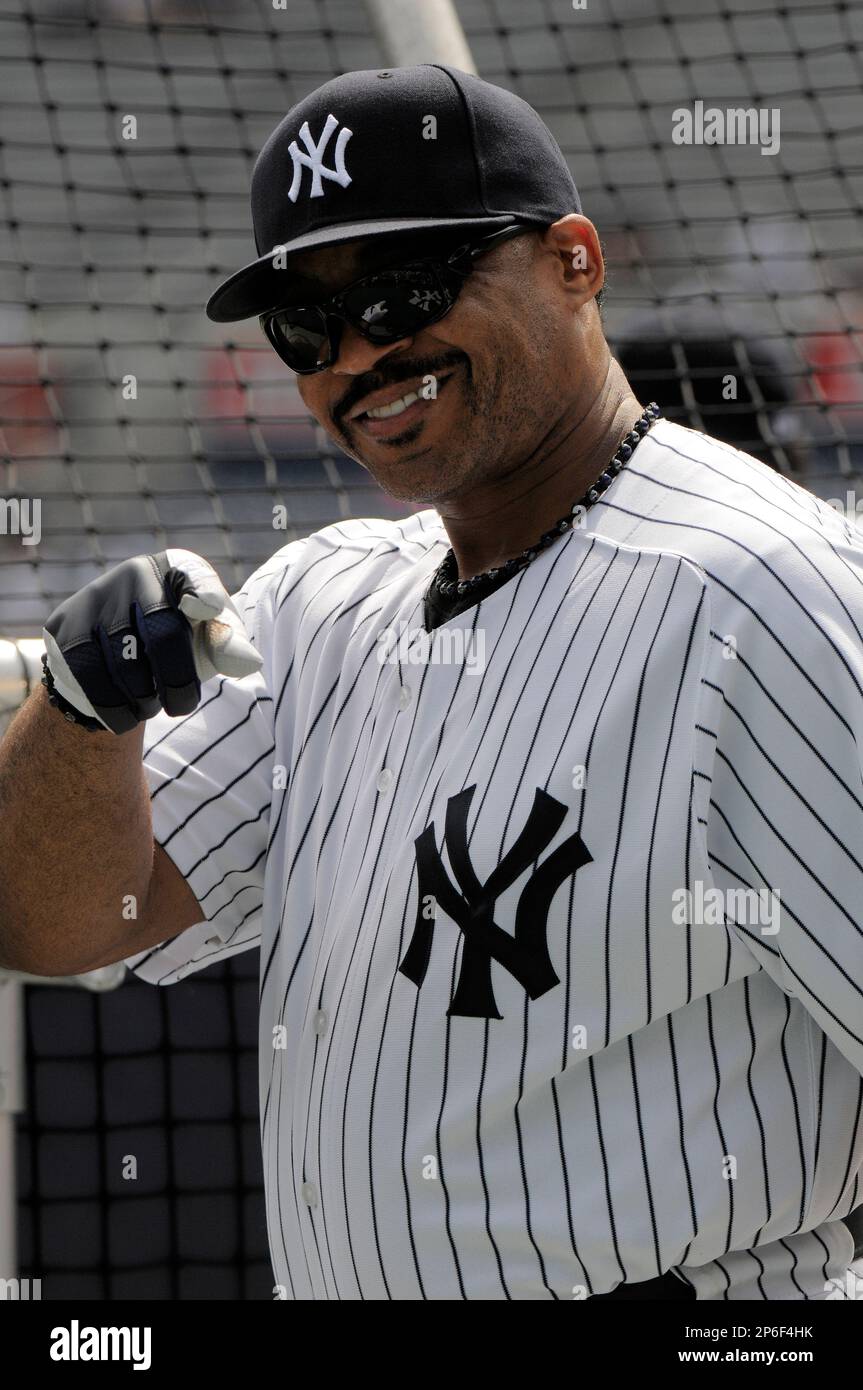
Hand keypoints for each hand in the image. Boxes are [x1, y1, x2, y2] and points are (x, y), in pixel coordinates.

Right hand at [42, 550, 262, 734]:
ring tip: (152, 704)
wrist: (114, 660)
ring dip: (146, 698)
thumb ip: (228, 647)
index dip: (203, 593)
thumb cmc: (176, 646)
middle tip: (180, 704)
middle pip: (163, 634)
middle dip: (177, 681)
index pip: (193, 577)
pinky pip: (91, 679)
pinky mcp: (64, 629)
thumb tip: (249, 661)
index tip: (209, 609)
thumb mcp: (207, 643)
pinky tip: (127, 712)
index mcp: (175, 569)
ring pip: (124, 663)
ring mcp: (94, 599)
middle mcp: (133, 574)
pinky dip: (116, 707)